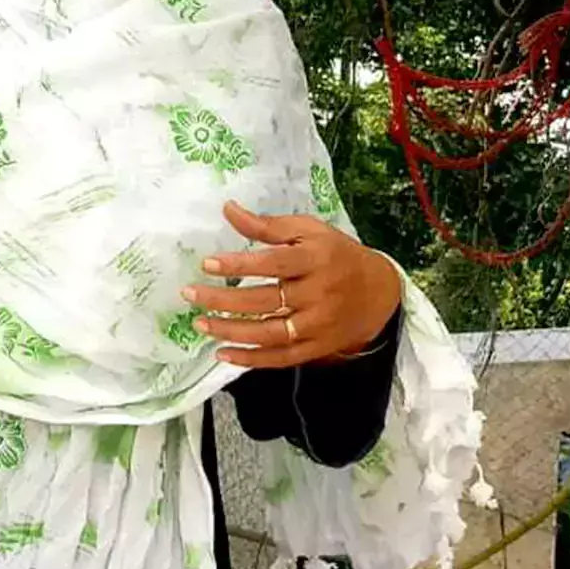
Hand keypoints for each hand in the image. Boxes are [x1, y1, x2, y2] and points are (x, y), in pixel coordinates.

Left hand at [182, 202, 399, 368]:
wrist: (378, 292)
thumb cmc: (336, 255)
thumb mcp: (309, 230)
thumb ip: (268, 225)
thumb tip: (228, 209)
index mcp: (316, 259)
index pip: (273, 264)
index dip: (239, 264)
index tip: (207, 264)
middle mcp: (318, 294)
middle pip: (265, 300)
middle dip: (223, 299)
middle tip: (190, 294)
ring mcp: (318, 325)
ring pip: (270, 333)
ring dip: (231, 331)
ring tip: (200, 323)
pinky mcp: (317, 347)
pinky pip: (281, 358)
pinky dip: (252, 359)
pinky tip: (224, 354)